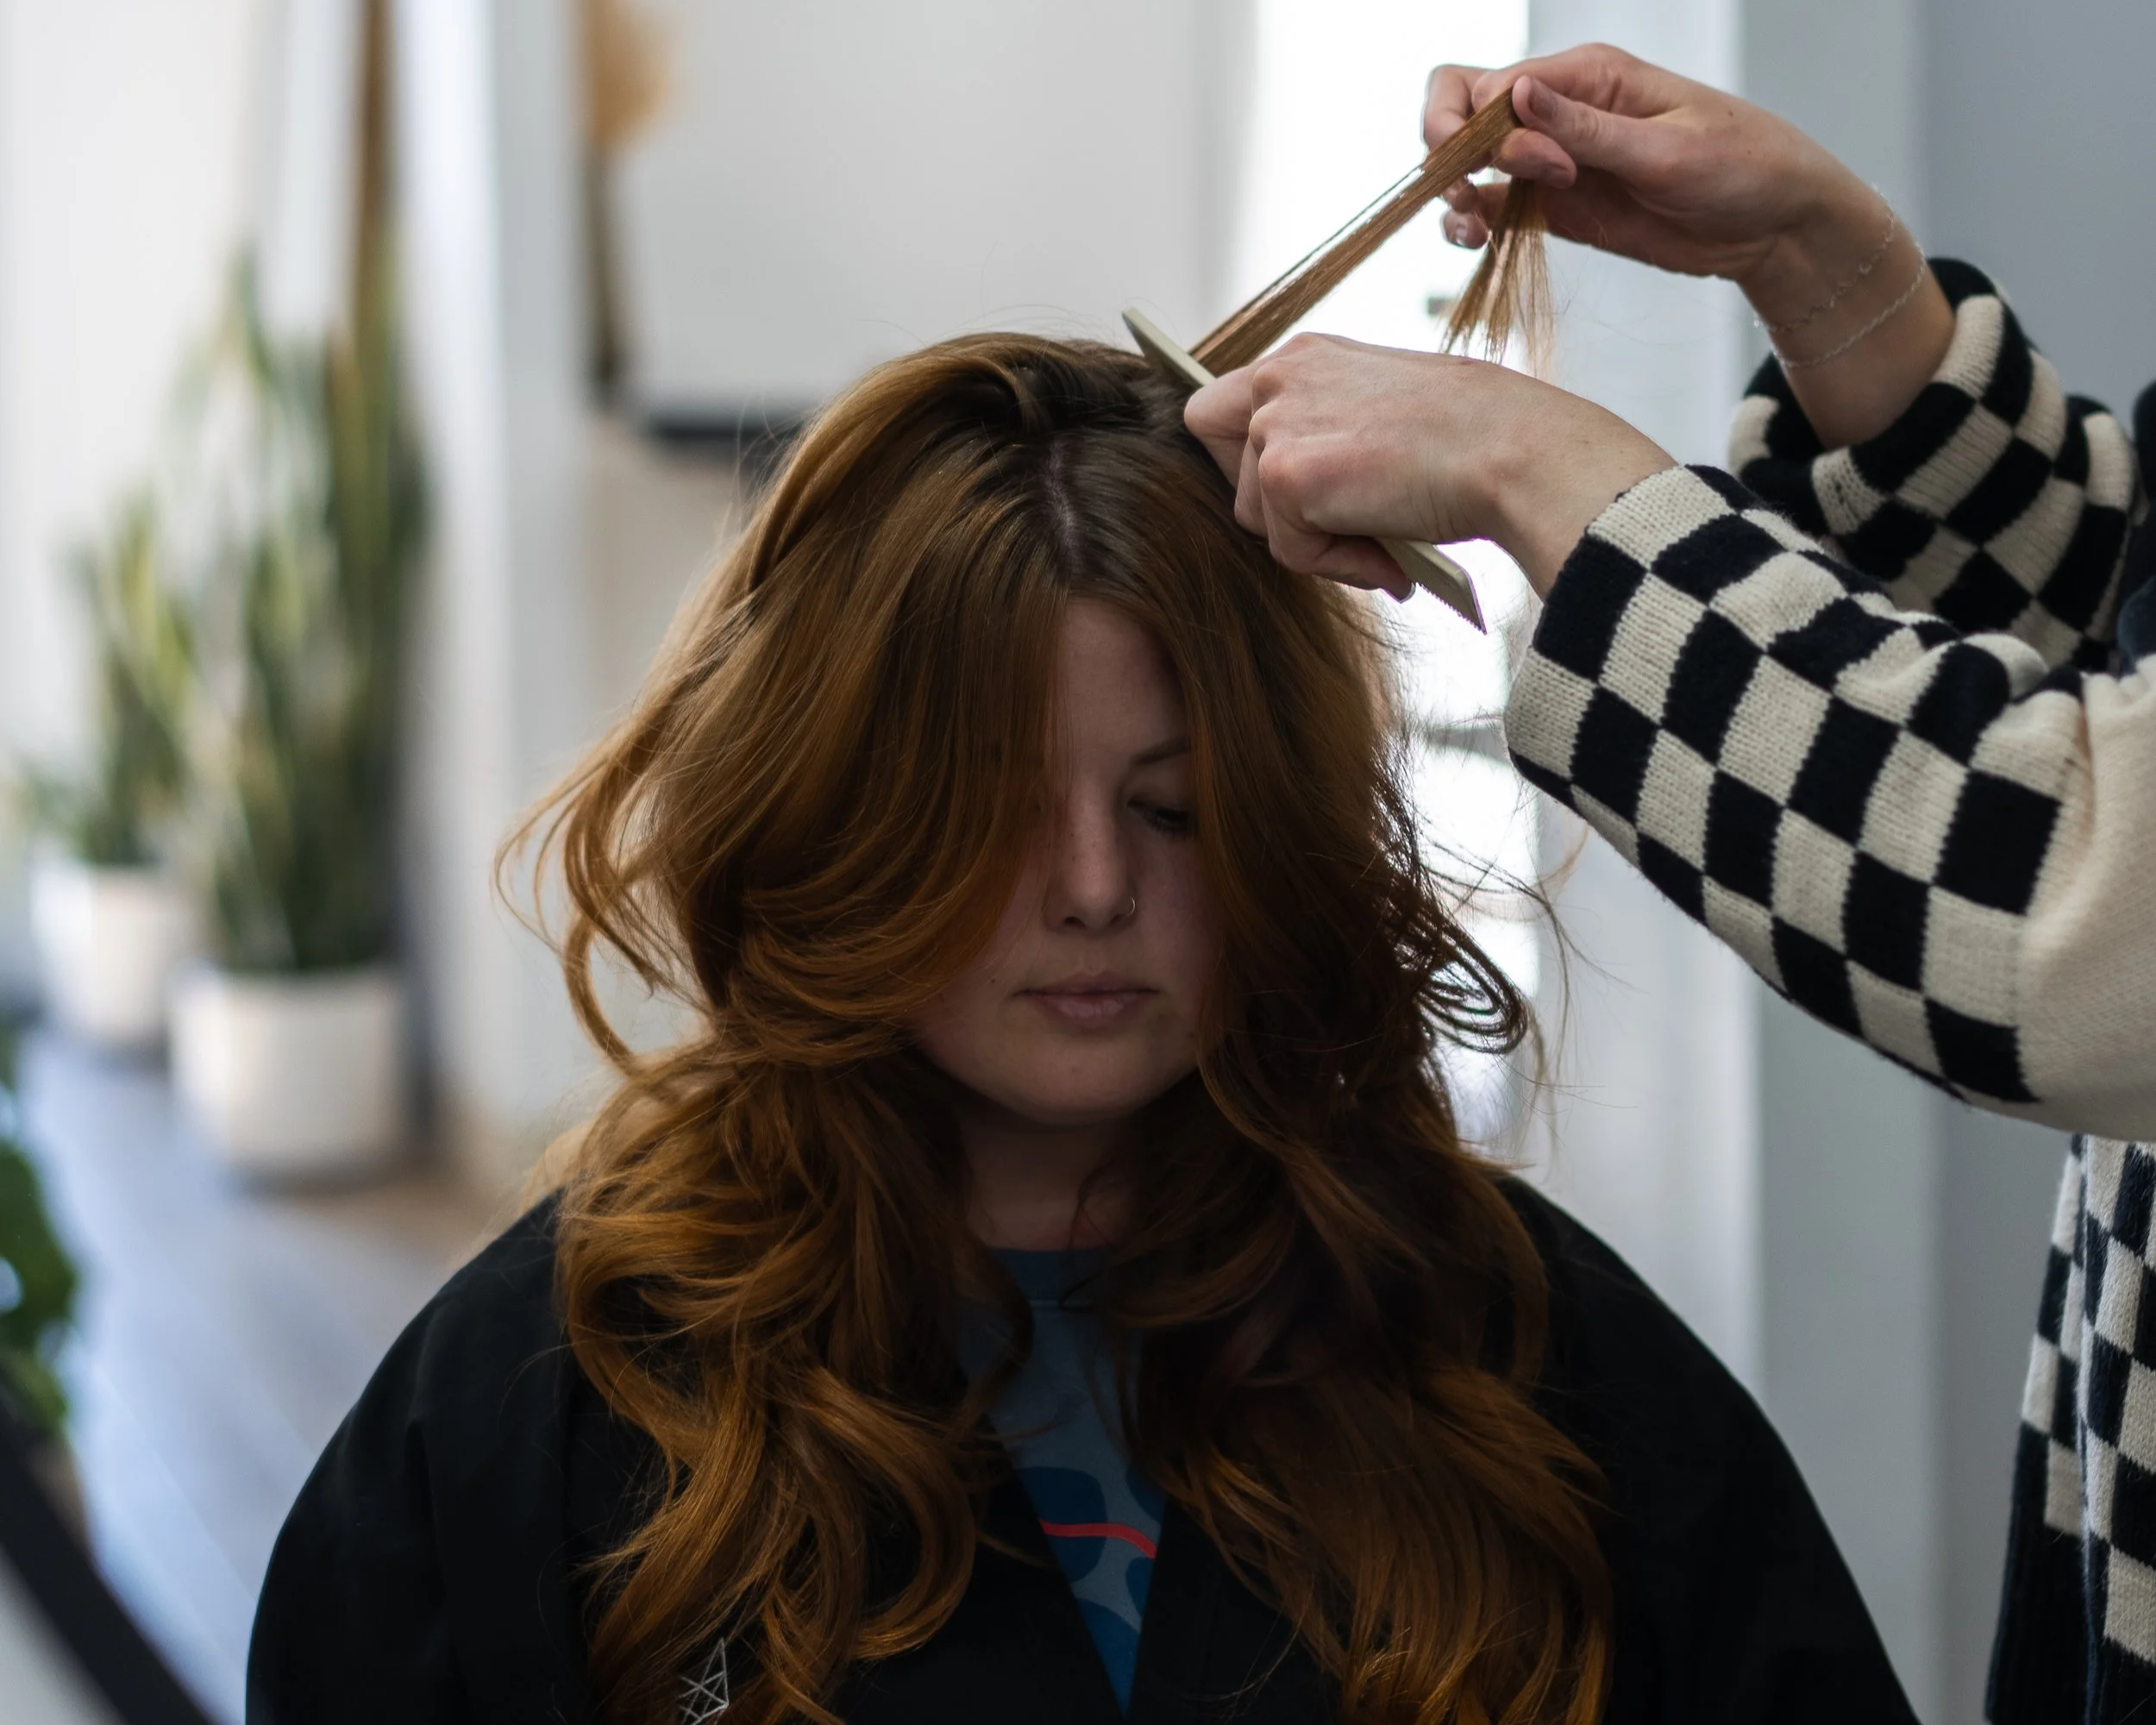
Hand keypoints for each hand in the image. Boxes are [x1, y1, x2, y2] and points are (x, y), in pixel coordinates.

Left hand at [1184, 333, 1673, 598]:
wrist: (1514, 450)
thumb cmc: (1475, 437)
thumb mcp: (1386, 414)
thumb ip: (1331, 434)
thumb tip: (1299, 498)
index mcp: (1306, 357)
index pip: (1221, 406)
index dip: (1241, 455)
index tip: (1285, 490)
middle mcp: (1280, 378)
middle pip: (1219, 457)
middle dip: (1269, 503)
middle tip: (1340, 520)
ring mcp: (1277, 424)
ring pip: (1258, 517)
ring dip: (1317, 541)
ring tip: (1385, 535)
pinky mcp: (1284, 475)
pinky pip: (1291, 552)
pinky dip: (1340, 566)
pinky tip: (1390, 555)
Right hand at [1424, 43, 1863, 301]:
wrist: (1773, 224)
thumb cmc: (1740, 167)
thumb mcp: (1666, 149)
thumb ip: (1585, 128)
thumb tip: (1515, 94)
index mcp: (1587, 75)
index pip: (1490, 86)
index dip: (1494, 133)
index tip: (1548, 170)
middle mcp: (1559, 109)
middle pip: (1462, 110)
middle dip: (1454, 155)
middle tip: (1484, 201)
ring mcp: (1552, 159)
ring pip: (1467, 161)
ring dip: (1454, 195)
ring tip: (1475, 232)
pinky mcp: (1555, 206)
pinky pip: (1491, 206)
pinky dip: (1470, 224)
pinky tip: (1479, 243)